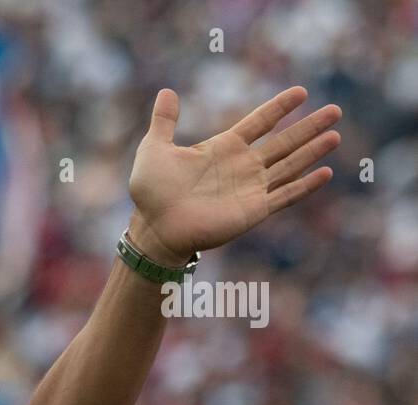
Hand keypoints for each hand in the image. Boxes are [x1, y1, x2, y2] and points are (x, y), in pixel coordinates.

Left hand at [128, 86, 341, 263]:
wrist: (156, 228)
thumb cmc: (152, 192)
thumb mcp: (155, 149)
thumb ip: (164, 121)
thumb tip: (166, 91)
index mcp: (223, 148)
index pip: (259, 122)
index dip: (279, 107)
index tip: (301, 92)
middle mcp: (242, 166)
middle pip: (283, 141)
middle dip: (309, 126)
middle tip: (335, 110)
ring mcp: (250, 188)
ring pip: (290, 165)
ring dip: (313, 151)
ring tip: (335, 135)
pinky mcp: (254, 210)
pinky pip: (285, 196)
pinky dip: (305, 186)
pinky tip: (325, 173)